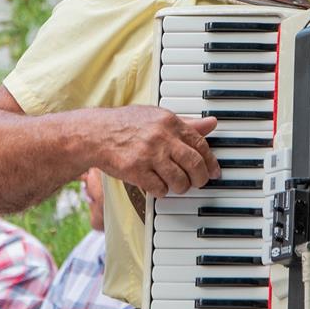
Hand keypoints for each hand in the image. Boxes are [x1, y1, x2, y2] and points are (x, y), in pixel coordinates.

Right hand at [92, 106, 219, 196]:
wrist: (95, 133)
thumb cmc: (125, 125)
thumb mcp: (157, 117)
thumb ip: (185, 123)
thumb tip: (211, 124)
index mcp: (169, 122)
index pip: (200, 144)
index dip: (210, 161)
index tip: (214, 171)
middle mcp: (162, 137)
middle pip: (194, 164)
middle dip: (200, 178)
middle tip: (198, 183)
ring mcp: (149, 154)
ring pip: (179, 180)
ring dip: (181, 187)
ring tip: (176, 185)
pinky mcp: (136, 170)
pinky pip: (160, 189)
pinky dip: (161, 191)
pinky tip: (157, 186)